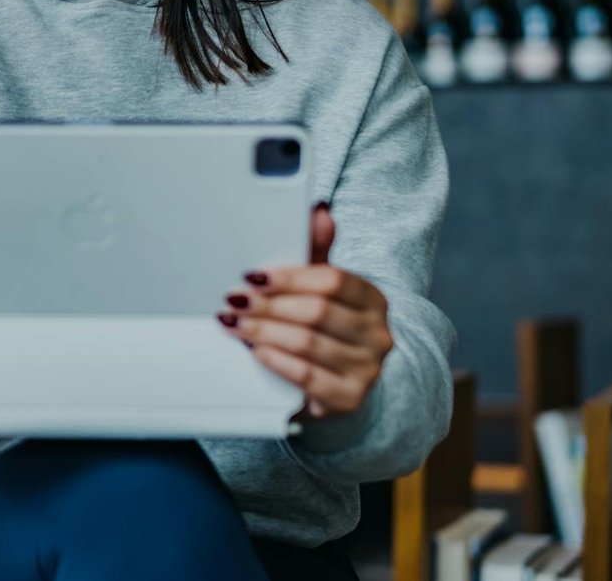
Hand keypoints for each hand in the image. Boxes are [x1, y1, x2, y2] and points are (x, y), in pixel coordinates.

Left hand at [218, 203, 392, 418]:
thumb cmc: (327, 329)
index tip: (252, 276)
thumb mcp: (323, 291)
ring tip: (234, 323)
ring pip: (307, 343)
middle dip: (268, 305)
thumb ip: (317, 253)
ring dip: (264, 332)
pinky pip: (306, 376)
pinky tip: (255, 350)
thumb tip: (318, 212)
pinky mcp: (349, 399)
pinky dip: (275, 360)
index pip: (332, 281)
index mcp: (372, 300)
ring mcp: (367, 369)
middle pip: (317, 312)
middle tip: (234, 300)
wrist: (341, 384)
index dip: (289, 277)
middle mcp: (377, 334)